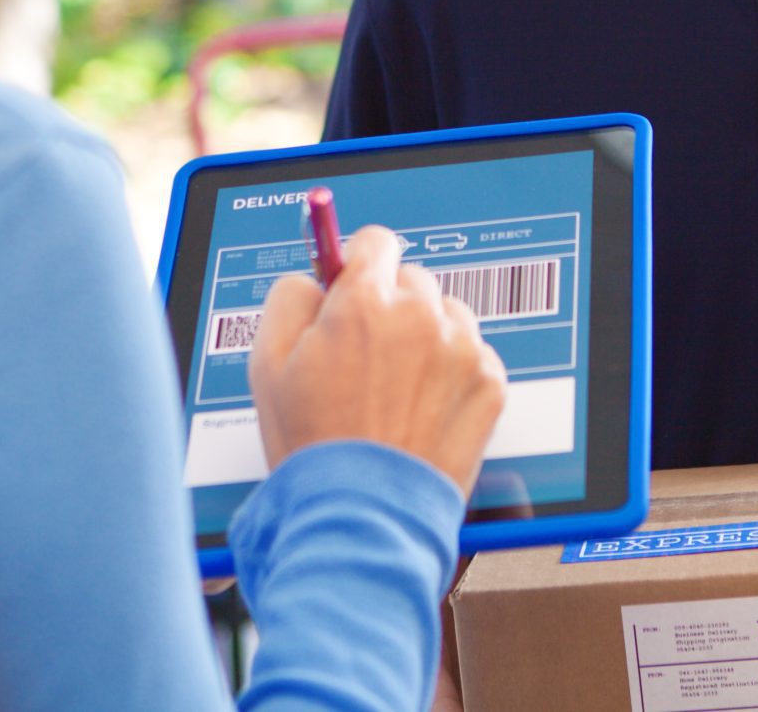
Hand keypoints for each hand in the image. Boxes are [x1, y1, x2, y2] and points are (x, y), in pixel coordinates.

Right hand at [248, 225, 508, 495]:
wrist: (363, 515)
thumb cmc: (312, 446)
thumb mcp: (267, 363)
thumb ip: (290, 299)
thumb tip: (315, 278)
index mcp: (364, 302)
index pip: (375, 242)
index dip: (358, 267)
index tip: (355, 287)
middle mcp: (420, 316)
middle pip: (411, 280)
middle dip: (391, 308)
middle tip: (368, 358)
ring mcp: (461, 350)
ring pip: (446, 316)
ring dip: (426, 338)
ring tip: (397, 391)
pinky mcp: (490, 384)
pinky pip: (474, 355)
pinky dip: (453, 374)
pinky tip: (423, 409)